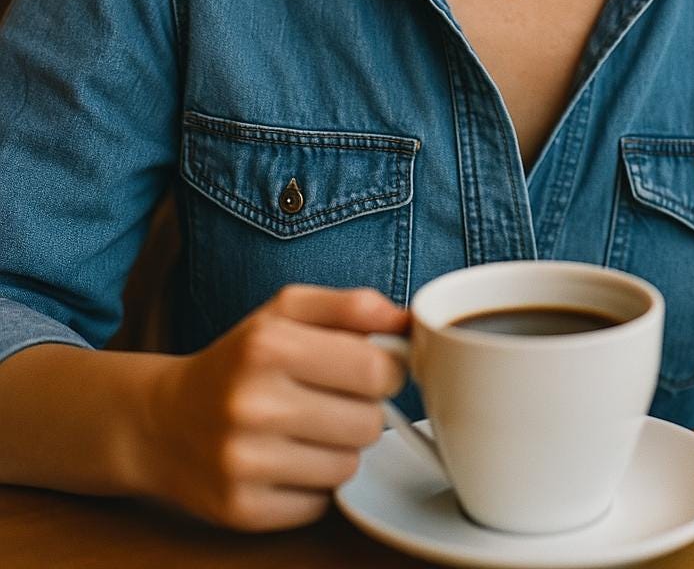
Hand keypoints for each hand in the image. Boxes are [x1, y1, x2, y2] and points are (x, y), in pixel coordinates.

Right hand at [142, 285, 408, 530]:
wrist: (161, 420)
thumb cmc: (240, 359)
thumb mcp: (287, 311)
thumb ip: (353, 306)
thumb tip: (409, 321)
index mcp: (269, 345)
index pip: (378, 369)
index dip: (388, 369)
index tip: (372, 369)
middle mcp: (252, 404)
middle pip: (369, 423)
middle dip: (363, 410)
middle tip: (334, 399)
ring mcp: (243, 462)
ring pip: (349, 466)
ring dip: (340, 448)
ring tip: (307, 429)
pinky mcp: (241, 509)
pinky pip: (320, 503)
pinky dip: (312, 484)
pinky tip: (285, 460)